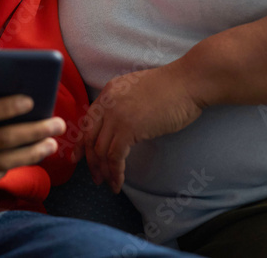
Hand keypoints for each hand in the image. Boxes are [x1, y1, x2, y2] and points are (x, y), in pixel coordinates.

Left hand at [82, 60, 204, 193]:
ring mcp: (116, 115)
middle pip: (90, 137)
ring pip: (100, 150)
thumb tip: (121, 128)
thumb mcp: (138, 92)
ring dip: (104, 171)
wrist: (188, 82)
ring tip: (110, 184)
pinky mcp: (128, 128)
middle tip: (96, 177)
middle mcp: (108, 102)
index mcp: (109, 91)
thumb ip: (125, 105)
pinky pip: (114, 156)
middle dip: (90, 161)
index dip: (82, 142)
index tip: (78, 157)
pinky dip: (115, 172)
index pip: (88, 120)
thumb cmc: (173, 88)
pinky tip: (119, 182)